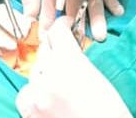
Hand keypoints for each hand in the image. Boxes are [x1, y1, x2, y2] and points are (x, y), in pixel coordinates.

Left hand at [16, 18, 131, 117]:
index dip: (63, 25)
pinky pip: (26, 93)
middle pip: (45, 50)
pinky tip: (46, 99)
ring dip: (45, 74)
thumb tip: (65, 49)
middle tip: (64, 56)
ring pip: (35, 72)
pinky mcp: (30, 112)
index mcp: (71, 59)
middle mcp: (50, 73)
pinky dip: (34, 94)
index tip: (66, 26)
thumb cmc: (110, 110)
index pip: (57, 30)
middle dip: (55, 51)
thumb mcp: (96, 75)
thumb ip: (76, 59)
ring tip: (60, 85)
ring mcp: (37, 94)